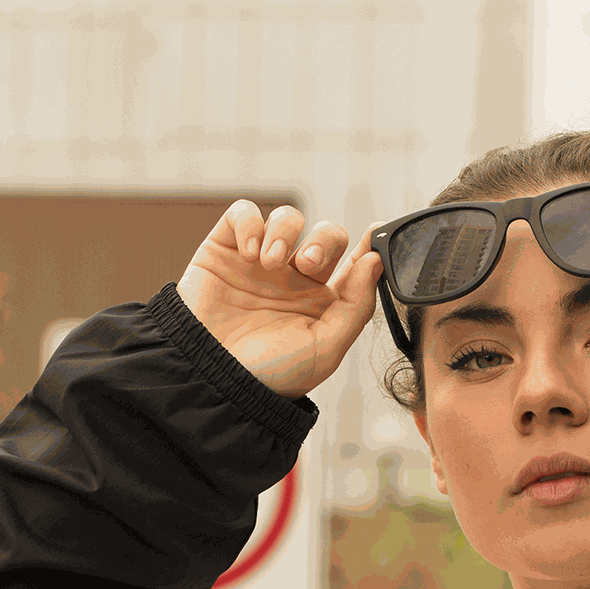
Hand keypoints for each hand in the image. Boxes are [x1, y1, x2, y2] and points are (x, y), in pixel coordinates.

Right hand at [175, 200, 384, 401]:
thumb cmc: (270, 372)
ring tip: (269, 262)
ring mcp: (261, 262)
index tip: (377, 232)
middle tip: (309, 263)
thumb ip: (355, 307)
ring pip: (288, 219)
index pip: (354, 265)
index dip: (369, 245)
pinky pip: (244, 213)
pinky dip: (250, 224)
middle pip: (327, 236)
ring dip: (285, 231)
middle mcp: (294, 280)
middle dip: (324, 240)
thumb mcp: (325, 350)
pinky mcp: (226, 249)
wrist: (213, 375)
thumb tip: (375, 262)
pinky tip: (248, 253)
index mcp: (321, 303)